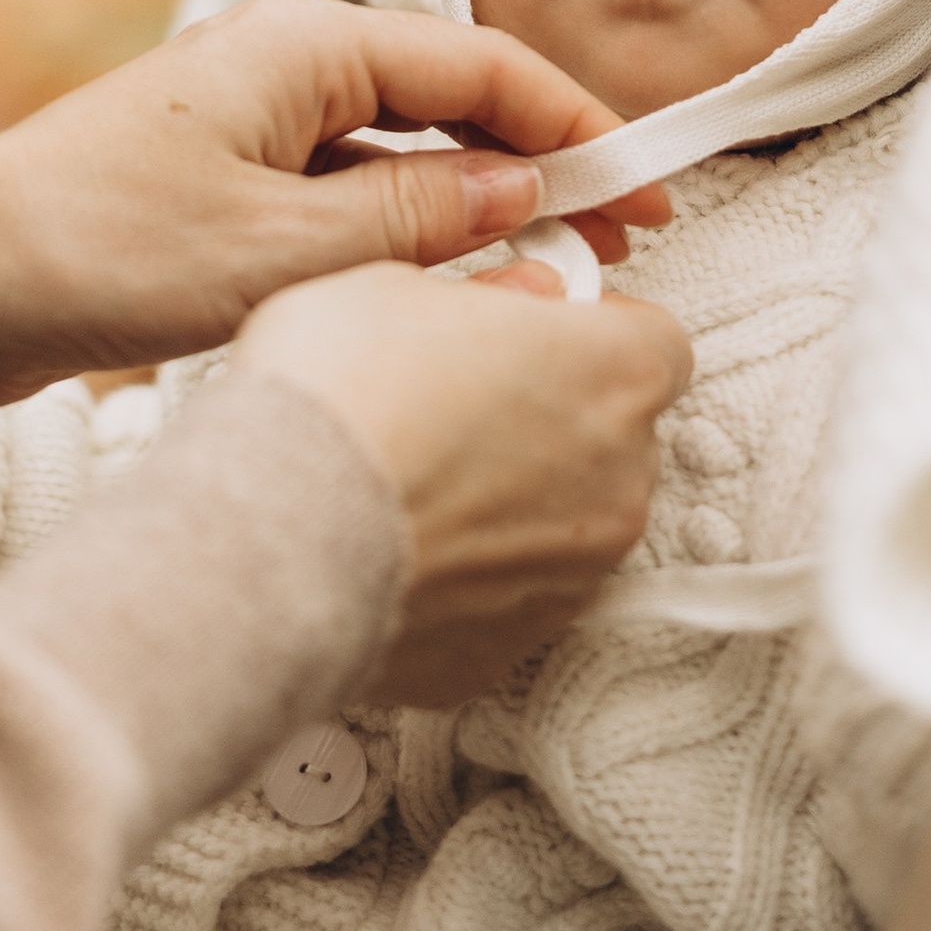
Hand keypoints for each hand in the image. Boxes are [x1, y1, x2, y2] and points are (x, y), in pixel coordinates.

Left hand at [0, 0, 669, 403]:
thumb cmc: (103, 251)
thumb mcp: (281, 249)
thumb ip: (414, 218)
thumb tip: (523, 195)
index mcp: (304, 46)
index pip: (482, 69)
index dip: (579, 129)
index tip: (649, 191)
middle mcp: (285, 66)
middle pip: (451, 103)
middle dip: (545, 168)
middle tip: (624, 243)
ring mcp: (254, 124)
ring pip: (403, 154)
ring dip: (480, 207)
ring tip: (557, 270)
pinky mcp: (227, 183)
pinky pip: (349, 194)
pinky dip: (410, 233)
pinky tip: (451, 287)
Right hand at [231, 261, 690, 703]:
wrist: (275, 532)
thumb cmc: (336, 391)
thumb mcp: (403, 283)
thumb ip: (492, 295)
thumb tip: (526, 301)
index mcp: (616, 373)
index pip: (655, 342)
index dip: (594, 332)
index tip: (537, 332)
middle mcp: (620, 481)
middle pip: (614, 439)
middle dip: (553, 420)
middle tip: (460, 401)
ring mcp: (574, 576)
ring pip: (567, 524)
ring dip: (515, 502)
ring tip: (417, 479)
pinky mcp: (513, 647)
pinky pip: (507, 596)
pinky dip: (470, 575)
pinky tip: (401, 544)